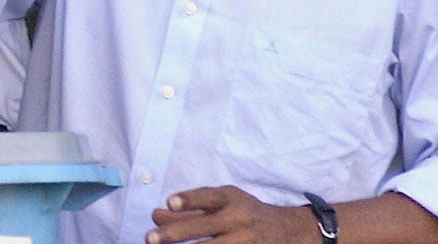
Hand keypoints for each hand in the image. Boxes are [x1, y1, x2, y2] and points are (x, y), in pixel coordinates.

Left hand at [146, 186, 315, 243]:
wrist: (287, 231)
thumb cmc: (244, 212)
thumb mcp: (221, 203)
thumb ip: (189, 208)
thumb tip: (156, 215)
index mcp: (230, 199)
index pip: (207, 197)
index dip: (189, 200)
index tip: (170, 202)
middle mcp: (238, 220)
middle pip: (204, 227)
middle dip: (175, 234)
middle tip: (150, 238)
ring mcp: (245, 242)